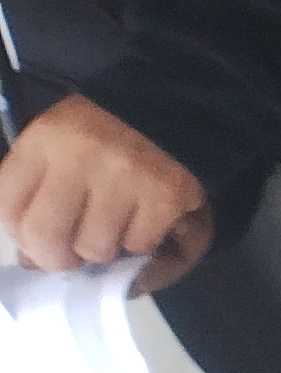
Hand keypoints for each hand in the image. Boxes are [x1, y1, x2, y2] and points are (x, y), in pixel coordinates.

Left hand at [0, 94, 211, 283]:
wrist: (172, 112)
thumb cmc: (100, 141)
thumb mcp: (52, 154)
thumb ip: (33, 200)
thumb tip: (32, 261)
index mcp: (43, 140)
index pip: (8, 211)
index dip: (21, 237)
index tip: (39, 238)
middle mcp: (81, 154)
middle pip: (45, 237)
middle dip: (58, 258)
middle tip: (73, 253)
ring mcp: (127, 174)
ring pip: (95, 249)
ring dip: (103, 249)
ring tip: (113, 226)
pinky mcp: (168, 193)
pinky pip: (139, 246)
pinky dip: (140, 243)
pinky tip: (143, 218)